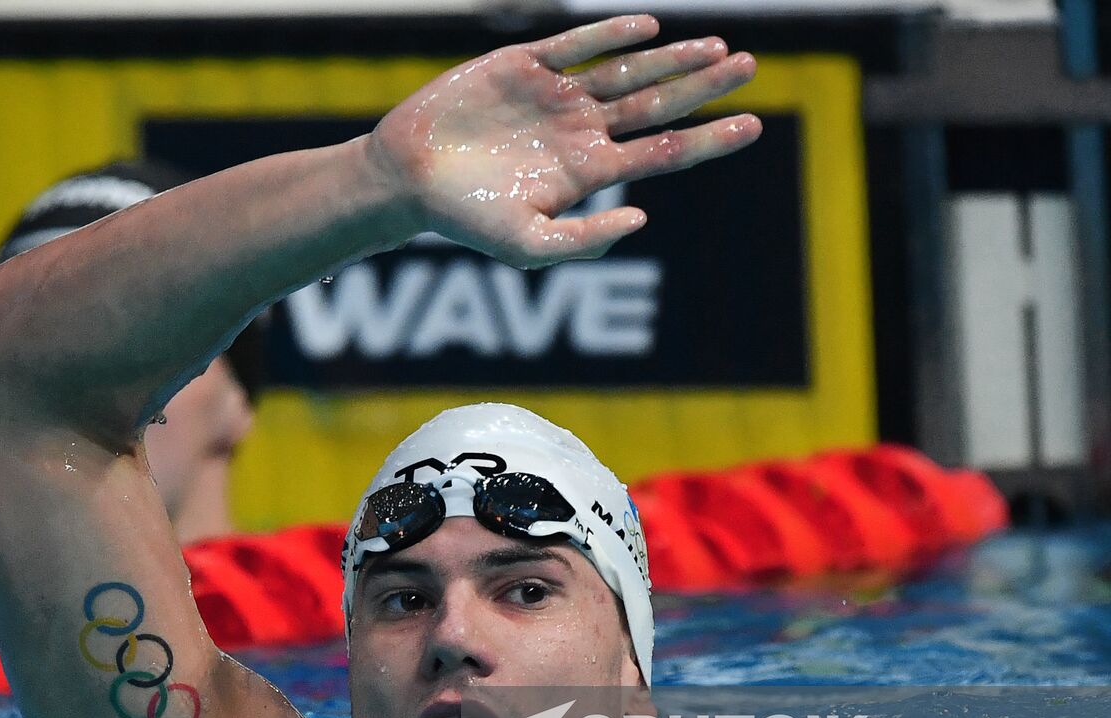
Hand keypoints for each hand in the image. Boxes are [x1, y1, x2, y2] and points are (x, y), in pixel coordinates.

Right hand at [369, 15, 760, 268]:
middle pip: (657, 104)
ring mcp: (555, 94)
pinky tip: (646, 30)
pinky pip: (576, 45)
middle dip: (703, 87)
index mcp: (589, 171)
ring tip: (717, 49)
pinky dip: (611, 36)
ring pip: (626, 71)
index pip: (663, 152)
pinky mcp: (523, 65)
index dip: (708, 139)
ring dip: (671, 59)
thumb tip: (643, 217)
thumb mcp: (526, 246)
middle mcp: (581, 129)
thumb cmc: (464, 219)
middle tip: (750, 67)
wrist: (407, 178)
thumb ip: (584, 241)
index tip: (753, 125)